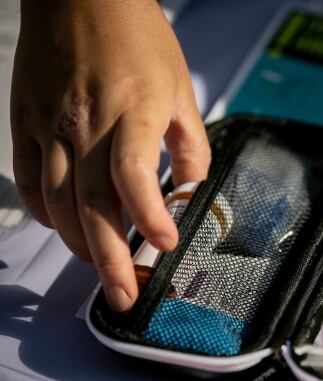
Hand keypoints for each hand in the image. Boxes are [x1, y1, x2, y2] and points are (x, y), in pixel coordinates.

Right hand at [11, 0, 209, 310]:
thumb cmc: (136, 38)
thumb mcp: (181, 90)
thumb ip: (190, 145)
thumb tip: (192, 191)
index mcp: (130, 114)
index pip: (134, 178)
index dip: (150, 217)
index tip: (164, 246)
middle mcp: (84, 124)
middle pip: (92, 207)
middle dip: (109, 261)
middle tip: (123, 296)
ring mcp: (49, 126)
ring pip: (57, 203)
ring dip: (79, 244)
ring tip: (101, 270)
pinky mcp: (25, 123)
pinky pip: (29, 182)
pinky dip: (47, 214)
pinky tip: (66, 229)